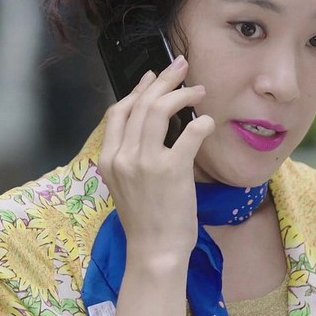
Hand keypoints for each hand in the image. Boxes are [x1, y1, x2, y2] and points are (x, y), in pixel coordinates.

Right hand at [98, 55, 215, 261]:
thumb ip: (130, 153)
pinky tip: (206, 121)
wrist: (154, 249)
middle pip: (140, 104)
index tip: (152, 77)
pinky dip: (199, 123)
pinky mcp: (171, 171)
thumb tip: (148, 123)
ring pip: (158, 111)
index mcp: (109, 158)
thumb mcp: (124, 182)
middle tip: (180, 66)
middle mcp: (123, 156)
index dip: (136, 90)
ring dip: (181, 94)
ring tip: (197, 89)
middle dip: (162, 80)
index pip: (118, 111)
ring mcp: (145, 162)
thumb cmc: (144, 218)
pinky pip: (187, 135)